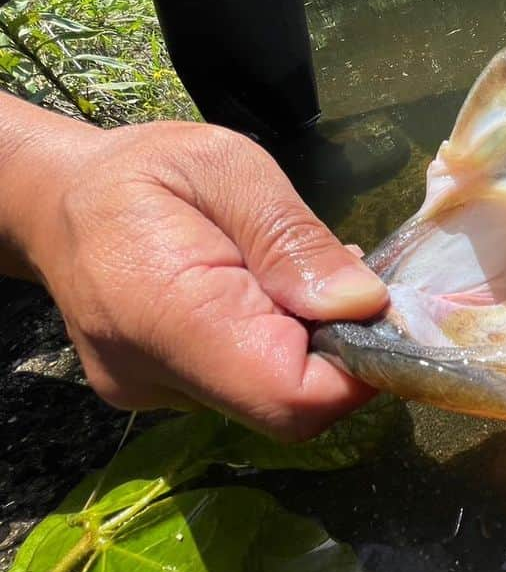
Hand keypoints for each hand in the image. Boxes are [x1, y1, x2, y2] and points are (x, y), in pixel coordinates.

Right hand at [1, 101, 387, 440]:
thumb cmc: (145, 172)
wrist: (60, 203)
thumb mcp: (228, 168)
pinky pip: (248, 383)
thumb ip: (292, 237)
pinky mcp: (170, 396)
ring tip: (289, 273)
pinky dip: (277, 345)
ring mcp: (159, 397)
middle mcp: (155, 378)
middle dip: (335, 346)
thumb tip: (363, 304)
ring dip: (307, 341)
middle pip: (286, 403)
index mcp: (162, 314)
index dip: (355, 367)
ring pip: (271, 394)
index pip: (287, 395)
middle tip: (332, 274)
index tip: (379, 310)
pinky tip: (265, 295)